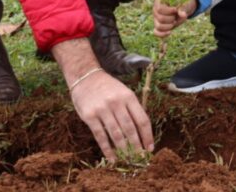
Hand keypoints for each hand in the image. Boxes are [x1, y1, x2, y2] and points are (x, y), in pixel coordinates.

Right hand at [52, 38, 153, 161]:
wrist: (85, 77)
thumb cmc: (108, 88)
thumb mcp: (124, 92)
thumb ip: (132, 109)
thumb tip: (142, 133)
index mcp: (129, 97)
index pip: (142, 120)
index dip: (147, 136)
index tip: (150, 148)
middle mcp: (116, 103)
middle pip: (130, 129)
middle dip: (136, 146)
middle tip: (140, 158)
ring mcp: (102, 109)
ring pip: (116, 134)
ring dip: (123, 150)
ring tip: (128, 159)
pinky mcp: (89, 116)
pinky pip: (100, 136)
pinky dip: (107, 149)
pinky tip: (112, 158)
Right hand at [153, 0, 196, 37]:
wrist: (182, 11)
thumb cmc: (181, 6)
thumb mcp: (183, 6)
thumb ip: (183, 9)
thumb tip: (183, 14)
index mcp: (159, 2)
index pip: (160, 9)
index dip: (169, 11)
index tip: (175, 9)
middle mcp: (155, 11)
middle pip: (160, 18)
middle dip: (171, 19)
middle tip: (175, 16)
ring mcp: (155, 19)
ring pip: (158, 26)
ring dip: (169, 26)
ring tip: (174, 22)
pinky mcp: (157, 27)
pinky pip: (156, 33)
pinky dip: (163, 34)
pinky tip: (170, 32)